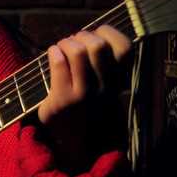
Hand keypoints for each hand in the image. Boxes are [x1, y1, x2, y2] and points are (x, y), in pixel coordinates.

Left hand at [36, 24, 132, 162]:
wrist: (72, 144)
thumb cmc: (84, 107)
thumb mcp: (102, 88)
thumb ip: (103, 65)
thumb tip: (96, 33)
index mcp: (118, 83)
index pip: (125, 48)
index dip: (109, 33)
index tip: (96, 34)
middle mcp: (105, 89)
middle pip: (97, 45)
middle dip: (81, 36)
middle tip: (73, 42)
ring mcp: (84, 95)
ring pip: (78, 51)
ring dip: (66, 43)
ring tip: (60, 48)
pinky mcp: (63, 101)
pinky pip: (59, 63)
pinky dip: (53, 52)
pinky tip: (52, 55)